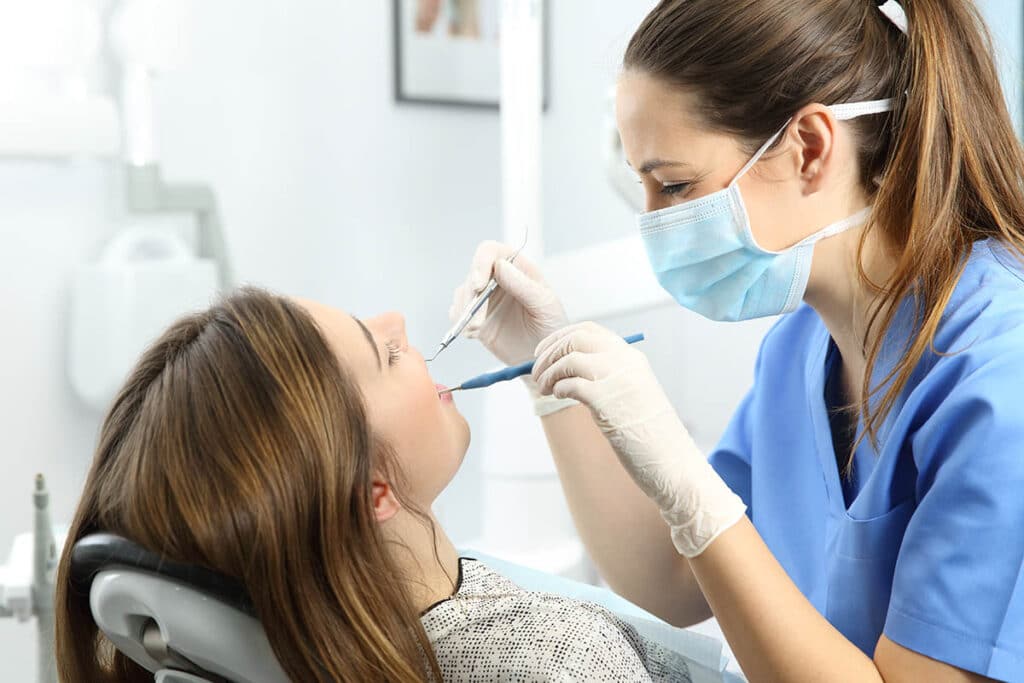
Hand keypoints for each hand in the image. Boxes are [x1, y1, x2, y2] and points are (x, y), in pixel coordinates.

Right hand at [449, 241, 567, 366]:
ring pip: (463, 294)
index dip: (480, 264)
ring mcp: (485, 297)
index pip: (490, 252)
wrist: (542, 355)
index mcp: (517, 267)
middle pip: (472, 274)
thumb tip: (501, 266)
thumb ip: (524, 285)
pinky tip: (474, 333)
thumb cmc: (550, 326)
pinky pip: (458, 312)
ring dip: (466, 312)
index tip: (479, 285)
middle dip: (471, 297)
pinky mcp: (475, 315)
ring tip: (477, 330)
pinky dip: (461, 322)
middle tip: (478, 321)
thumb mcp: (544, 305)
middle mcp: (498, 278)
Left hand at [531, 322, 746, 556]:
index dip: (560, 337)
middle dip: (549, 351)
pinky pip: (571, 383)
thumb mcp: (630, 395)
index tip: (544, 351)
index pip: (589, 330)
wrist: (673, 464)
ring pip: (569, 358)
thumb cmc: (649, 435)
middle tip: (536, 371)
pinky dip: (558, 387)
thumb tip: (567, 371)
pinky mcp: (608, 401)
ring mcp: (617, 379)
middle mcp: (625, 362)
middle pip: (575, 338)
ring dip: (548, 372)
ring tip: (544, 389)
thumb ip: (607, 377)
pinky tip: (559, 397)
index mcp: (631, 358)